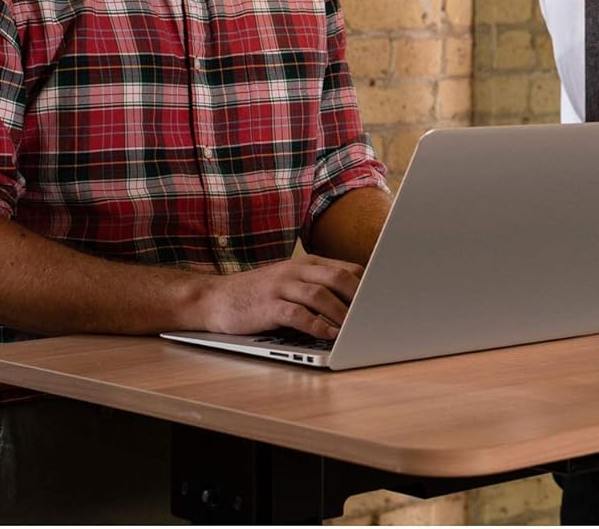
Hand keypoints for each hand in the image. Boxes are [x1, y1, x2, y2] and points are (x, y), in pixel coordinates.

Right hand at [201, 256, 363, 339]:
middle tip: (377, 315)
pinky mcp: (268, 306)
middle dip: (361, 297)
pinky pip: (298, 314)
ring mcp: (281, 287)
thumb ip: (318, 284)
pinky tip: (329, 335)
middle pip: (339, 277)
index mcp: (307, 263)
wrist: (213, 298)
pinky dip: (317, 325)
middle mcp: (296, 271)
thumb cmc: (258, 294)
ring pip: (321, 295)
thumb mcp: (290, 281)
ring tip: (358, 329)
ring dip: (342, 313)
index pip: (346, 268)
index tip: (385, 300)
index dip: (368, 284)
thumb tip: (356, 300)